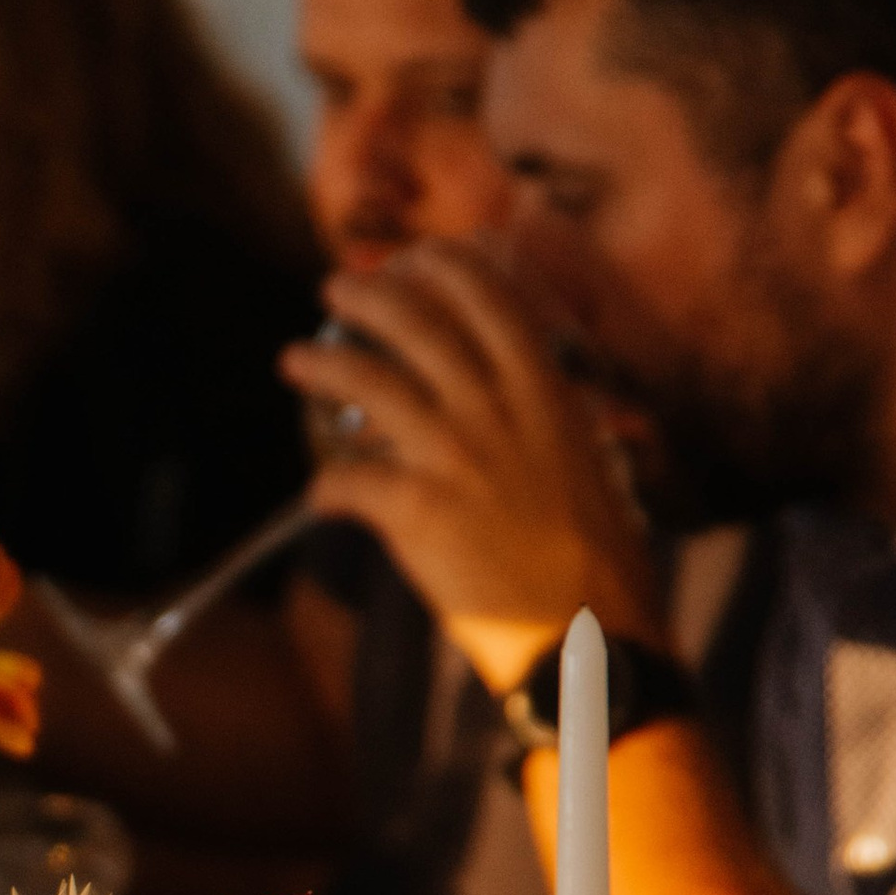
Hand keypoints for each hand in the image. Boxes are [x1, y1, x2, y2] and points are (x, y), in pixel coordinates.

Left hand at [284, 241, 665, 692]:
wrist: (591, 634)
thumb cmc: (601, 562)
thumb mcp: (591, 465)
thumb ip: (550, 421)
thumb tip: (524, 400)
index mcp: (547, 391)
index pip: (489, 297)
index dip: (442, 268)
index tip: (414, 260)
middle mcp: (498, 409)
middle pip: (418, 322)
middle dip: (368, 295)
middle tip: (336, 288)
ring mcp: (455, 456)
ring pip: (368, 381)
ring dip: (322, 361)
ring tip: (293, 357)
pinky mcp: (418, 511)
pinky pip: (349, 479)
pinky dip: (328, 486)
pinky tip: (320, 497)